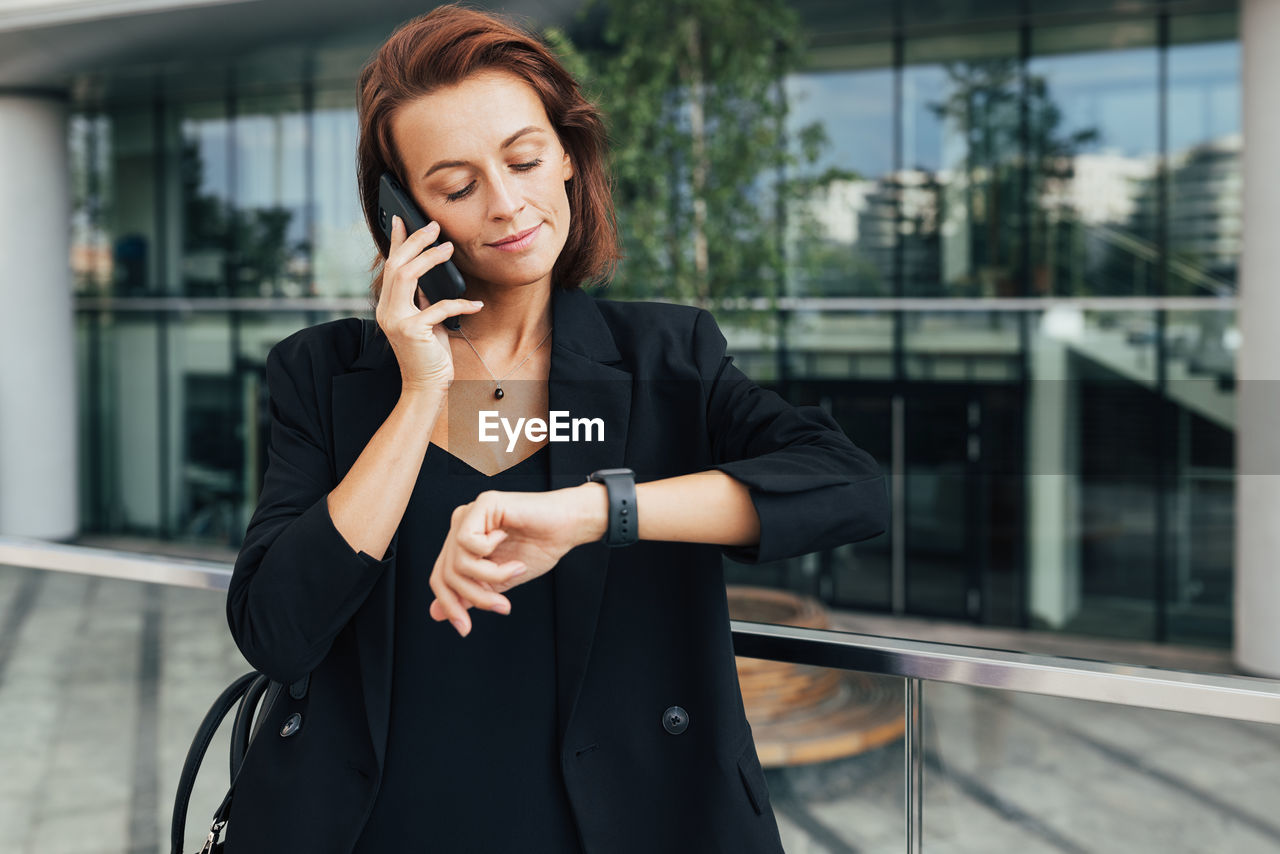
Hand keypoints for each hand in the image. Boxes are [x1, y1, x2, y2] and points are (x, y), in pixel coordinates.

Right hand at [376, 214, 482, 393]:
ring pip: (406, 276)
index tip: (401, 219)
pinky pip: (437, 308)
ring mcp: (396, 320)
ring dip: (429, 260)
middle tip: (434, 227)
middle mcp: (387, 310)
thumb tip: (428, 276)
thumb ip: (421, 300)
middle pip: (396, 265)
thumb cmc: (428, 354)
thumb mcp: (425, 321)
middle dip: (415, 242)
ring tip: (449, 249)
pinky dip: (459, 304)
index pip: (390, 266)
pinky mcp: (412, 332)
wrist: (425, 386)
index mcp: (389, 305)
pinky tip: (476, 303)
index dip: (396, 241)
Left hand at [428, 484, 607, 635]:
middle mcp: (461, 525)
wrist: (568, 526)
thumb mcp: (501, 579)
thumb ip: (471, 593)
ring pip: (457, 562)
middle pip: (447, 573)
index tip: (465, 629)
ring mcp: (470, 513)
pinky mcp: (482, 504)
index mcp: (463, 542)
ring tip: (516, 570)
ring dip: (490, 576)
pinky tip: (508, 541)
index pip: (440, 577)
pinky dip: (491, 554)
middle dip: (474, 596)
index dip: (449, 605)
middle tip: (502, 605)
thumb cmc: (540, 547)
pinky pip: (468, 542)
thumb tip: (434, 614)